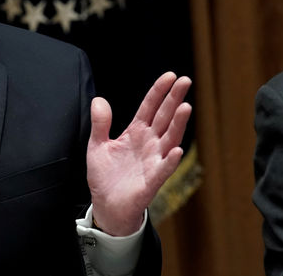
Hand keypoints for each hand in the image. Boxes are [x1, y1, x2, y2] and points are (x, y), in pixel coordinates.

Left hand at [86, 72, 191, 235]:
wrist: (106, 205)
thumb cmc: (105, 175)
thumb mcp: (96, 145)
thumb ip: (100, 123)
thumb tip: (98, 99)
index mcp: (135, 133)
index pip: (149, 107)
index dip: (159, 92)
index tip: (170, 76)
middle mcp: (148, 143)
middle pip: (164, 117)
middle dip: (174, 99)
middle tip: (186, 81)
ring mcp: (152, 161)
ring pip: (168, 139)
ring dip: (177, 124)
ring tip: (185, 107)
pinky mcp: (151, 181)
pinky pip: (163, 169)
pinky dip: (170, 159)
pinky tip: (175, 149)